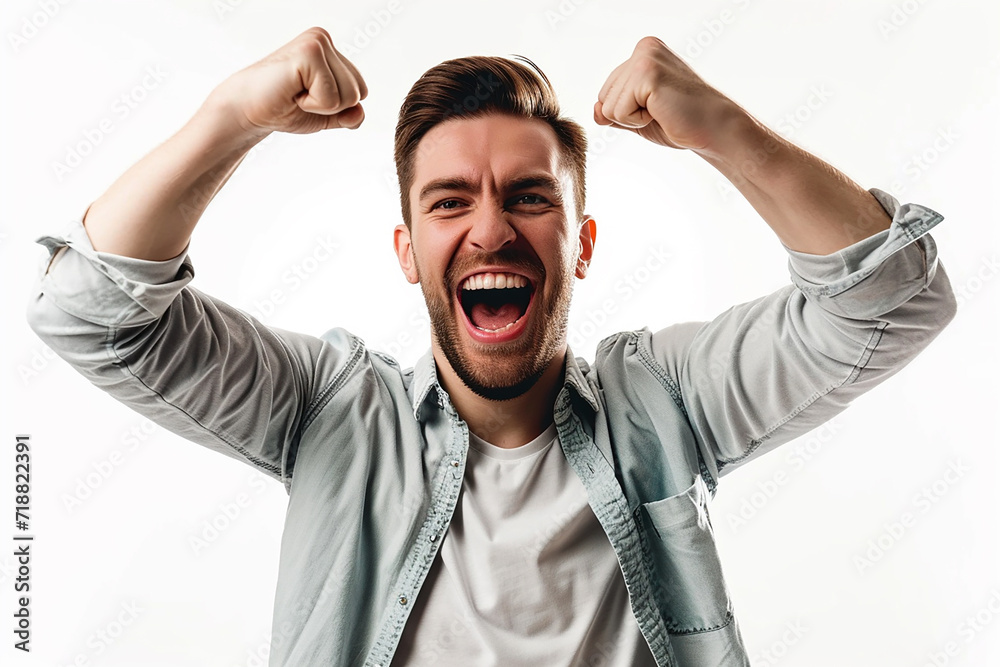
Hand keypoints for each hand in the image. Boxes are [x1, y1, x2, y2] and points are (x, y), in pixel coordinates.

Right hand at [208, 26, 367, 136]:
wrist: (247, 110)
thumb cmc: (283, 109)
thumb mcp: (325, 116)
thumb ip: (349, 115)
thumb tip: (359, 113)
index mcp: (330, 51)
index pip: (361, 91)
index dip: (336, 107)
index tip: (306, 97)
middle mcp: (324, 39)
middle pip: (358, 92)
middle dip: (331, 107)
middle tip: (299, 95)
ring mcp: (317, 42)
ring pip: (349, 96)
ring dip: (320, 106)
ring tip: (295, 92)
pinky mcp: (309, 52)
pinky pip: (332, 97)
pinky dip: (312, 104)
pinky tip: (291, 91)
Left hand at [594, 36, 736, 151]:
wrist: (714, 129)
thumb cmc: (681, 122)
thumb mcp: (639, 116)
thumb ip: (615, 111)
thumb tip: (595, 110)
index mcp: (643, 53)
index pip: (607, 92)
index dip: (627, 112)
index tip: (658, 108)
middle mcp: (643, 48)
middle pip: (604, 98)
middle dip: (628, 115)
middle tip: (661, 111)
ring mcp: (645, 58)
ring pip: (608, 107)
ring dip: (634, 119)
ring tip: (663, 110)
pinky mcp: (647, 73)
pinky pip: (618, 112)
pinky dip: (638, 122)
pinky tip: (662, 112)